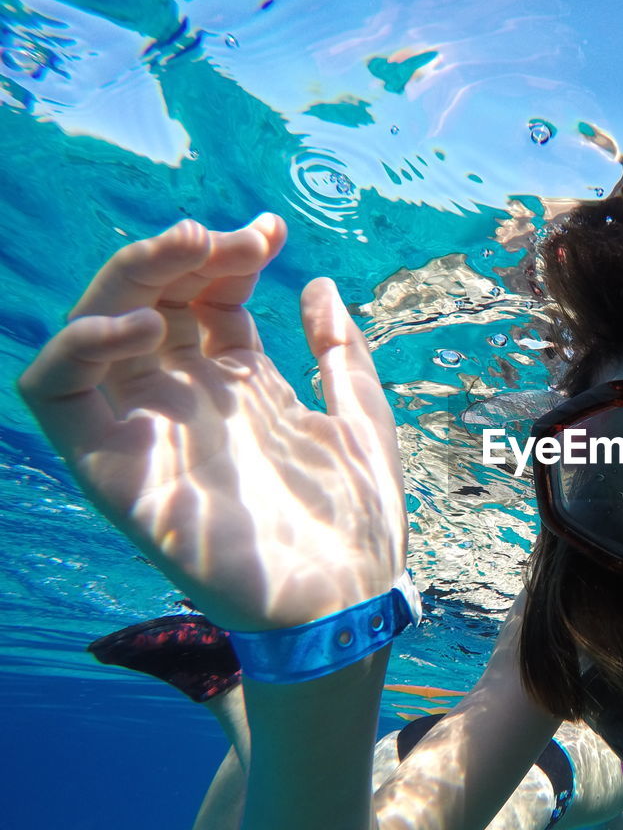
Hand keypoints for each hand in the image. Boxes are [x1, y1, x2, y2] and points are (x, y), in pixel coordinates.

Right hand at [18, 216, 406, 630]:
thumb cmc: (357, 519)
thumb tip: (318, 285)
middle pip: (151, 300)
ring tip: (188, 252)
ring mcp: (146, 428)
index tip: (273, 230)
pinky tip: (148, 327)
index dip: (231, 255)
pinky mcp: (110, 466)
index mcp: (242, 385)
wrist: (343, 600)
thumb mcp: (361, 416)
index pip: (210, 297)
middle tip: (228, 237)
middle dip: (182, 253)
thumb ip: (339, 351)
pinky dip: (80, 344)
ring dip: (129, 277)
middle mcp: (187, 399)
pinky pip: (55, 392)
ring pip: (95, 330)